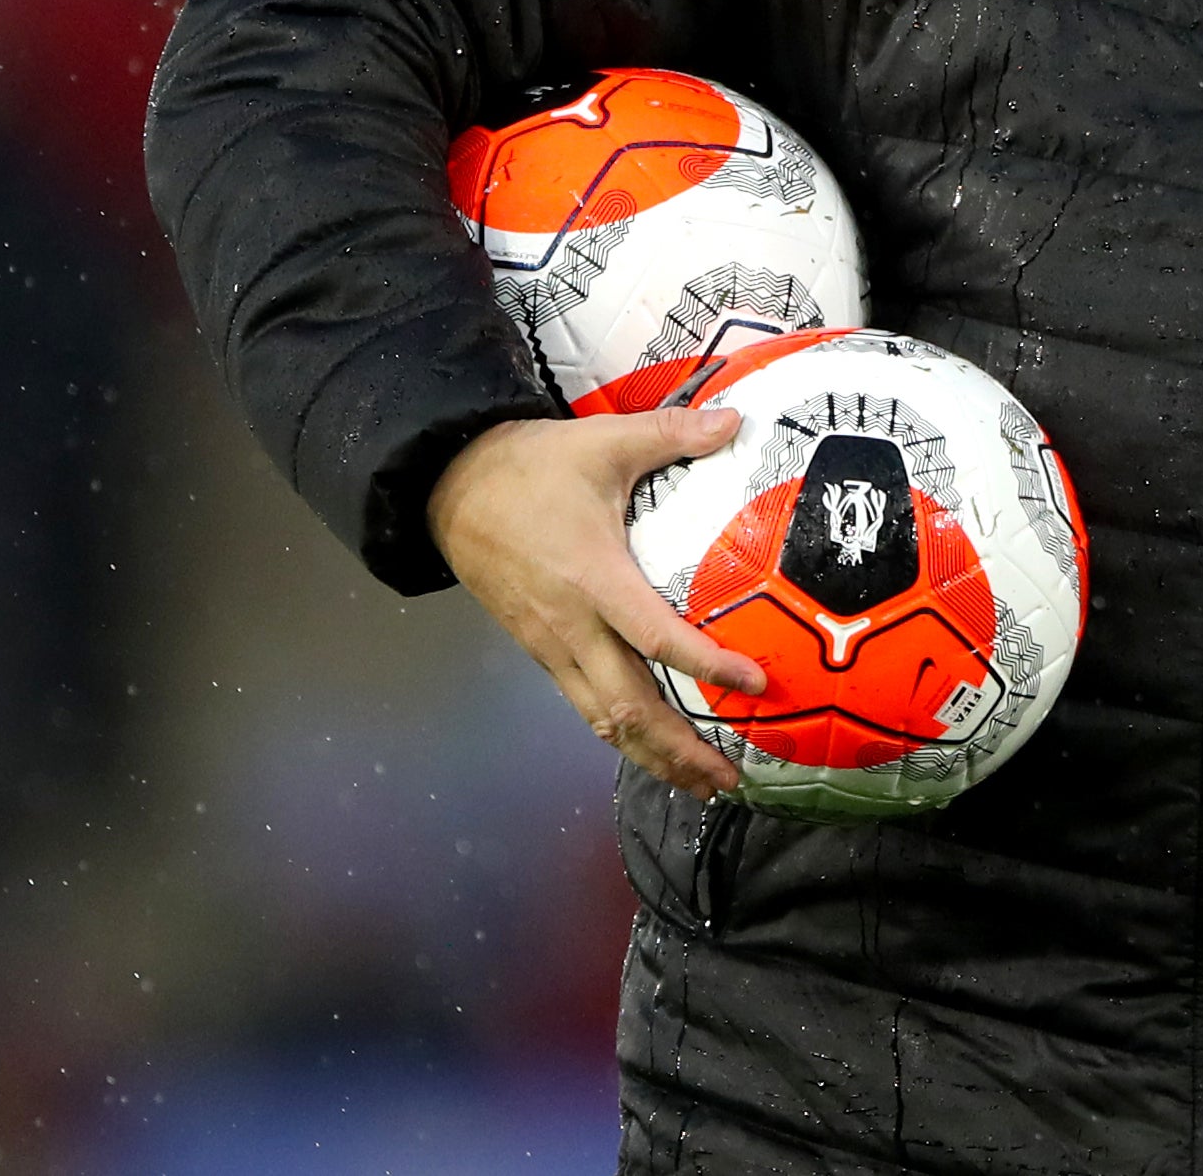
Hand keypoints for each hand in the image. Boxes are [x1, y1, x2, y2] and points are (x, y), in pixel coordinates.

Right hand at [429, 409, 767, 797]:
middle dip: (678, 751)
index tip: (754, 684)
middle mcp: (571, 627)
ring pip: (602, 720)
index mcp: (593, 579)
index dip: (706, 667)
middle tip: (728, 777)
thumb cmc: (530, 467)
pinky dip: (621, 733)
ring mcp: (550, 646)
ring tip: (699, 782)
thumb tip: (734, 420)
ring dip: (651, 755)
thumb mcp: (603, 441)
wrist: (448, 486)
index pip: (656, 640)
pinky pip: (583, 705)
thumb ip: (671, 433)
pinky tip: (650, 743)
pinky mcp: (538, 650)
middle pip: (627, 709)